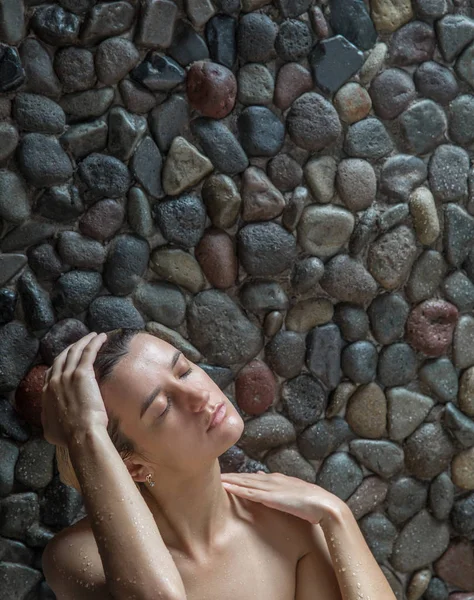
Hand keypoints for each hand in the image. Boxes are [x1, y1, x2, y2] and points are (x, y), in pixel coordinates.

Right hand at [41, 332, 108, 446]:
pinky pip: (88, 352)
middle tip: (82, 342)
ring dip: (84, 341)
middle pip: (62, 357)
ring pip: (75, 351)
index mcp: (47, 393)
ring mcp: (67, 375)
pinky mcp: (82, 373)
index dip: (60, 362)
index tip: (68, 358)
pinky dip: (94, 342)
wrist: (80, 434)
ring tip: (93, 335)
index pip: (51, 371)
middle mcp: (55, 381)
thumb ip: (49, 419)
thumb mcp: (50, 428)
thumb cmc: (69, 436)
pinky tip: (101, 337)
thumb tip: (52, 421)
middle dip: (72, 347)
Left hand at [220, 471, 344, 524]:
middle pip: (246, 477)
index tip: (228, 475)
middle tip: (216, 473)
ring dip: (230, 480)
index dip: (240, 476)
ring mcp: (270, 488)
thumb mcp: (295, 492)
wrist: (323, 504)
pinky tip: (225, 487)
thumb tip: (268, 484)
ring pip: (244, 483)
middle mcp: (272, 480)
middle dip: (231, 476)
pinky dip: (236, 489)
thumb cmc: (312, 502)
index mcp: (278, 480)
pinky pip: (249, 493)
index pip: (254, 477)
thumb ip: (282, 488)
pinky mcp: (270, 497)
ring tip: (216, 478)